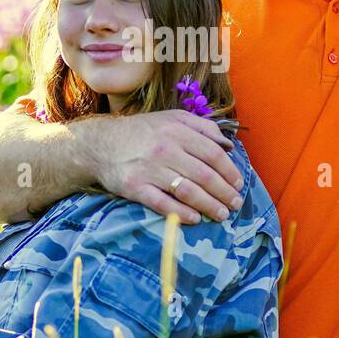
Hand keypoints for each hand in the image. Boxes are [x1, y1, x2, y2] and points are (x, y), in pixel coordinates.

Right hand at [80, 110, 245, 224]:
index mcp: (177, 130)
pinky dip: (181, 213)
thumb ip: (202, 127)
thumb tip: (229, 144)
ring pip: (187, 191)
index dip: (230, 171)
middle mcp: (165, 149)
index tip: (238, 184)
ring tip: (221, 215)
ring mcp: (149, 169)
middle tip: (235, 204)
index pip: (213, 154)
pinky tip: (195, 219)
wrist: (100, 143)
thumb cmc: (143, 131)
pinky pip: (163, 204)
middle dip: (224, 193)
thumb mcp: (172, 118)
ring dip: (209, 206)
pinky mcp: (135, 187)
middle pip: (204, 175)